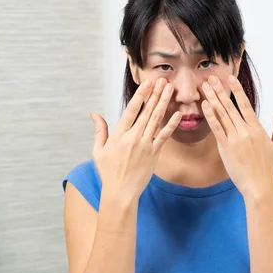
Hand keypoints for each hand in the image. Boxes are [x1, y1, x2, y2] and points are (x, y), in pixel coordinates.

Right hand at [90, 78, 180, 202]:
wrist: (121, 191)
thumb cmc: (108, 172)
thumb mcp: (98, 151)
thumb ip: (100, 131)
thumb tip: (95, 114)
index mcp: (119, 135)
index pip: (131, 110)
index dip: (140, 96)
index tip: (147, 84)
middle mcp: (133, 137)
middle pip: (146, 111)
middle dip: (155, 94)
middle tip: (163, 80)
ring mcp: (145, 145)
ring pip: (156, 120)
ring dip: (164, 103)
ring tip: (170, 90)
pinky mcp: (154, 153)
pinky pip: (164, 136)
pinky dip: (171, 125)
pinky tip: (178, 114)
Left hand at [201, 75, 272, 198]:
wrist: (259, 186)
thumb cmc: (268, 168)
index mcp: (257, 129)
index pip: (246, 105)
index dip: (237, 90)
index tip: (230, 78)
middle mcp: (245, 131)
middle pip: (230, 106)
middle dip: (220, 91)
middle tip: (211, 77)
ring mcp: (235, 139)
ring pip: (222, 115)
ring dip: (212, 99)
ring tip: (205, 87)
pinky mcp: (225, 148)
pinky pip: (217, 129)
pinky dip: (210, 116)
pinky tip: (204, 105)